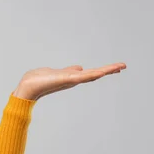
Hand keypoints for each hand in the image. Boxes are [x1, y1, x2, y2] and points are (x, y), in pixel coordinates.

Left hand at [12, 62, 126, 100]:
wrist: (29, 87)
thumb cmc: (39, 80)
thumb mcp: (57, 72)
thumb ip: (69, 71)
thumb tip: (79, 68)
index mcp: (73, 77)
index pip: (92, 73)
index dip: (104, 70)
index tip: (116, 67)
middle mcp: (74, 79)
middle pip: (95, 74)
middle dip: (110, 70)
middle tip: (124, 66)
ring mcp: (71, 80)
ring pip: (92, 75)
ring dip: (106, 70)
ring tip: (119, 66)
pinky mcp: (66, 80)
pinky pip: (82, 77)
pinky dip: (92, 75)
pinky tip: (101, 72)